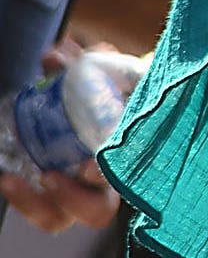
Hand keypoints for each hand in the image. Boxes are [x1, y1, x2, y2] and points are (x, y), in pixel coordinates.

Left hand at [0, 43, 123, 233]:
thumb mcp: (109, 73)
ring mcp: (72, 193)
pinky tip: (7, 176)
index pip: (126, 174)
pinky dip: (21, 197)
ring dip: (33, 205)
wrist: (91, 107)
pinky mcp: (46, 194)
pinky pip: (36, 208)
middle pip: (96, 212)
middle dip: (74, 199)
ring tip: (13, 180)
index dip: (107, 173)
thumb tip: (56, 56)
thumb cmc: (113, 92)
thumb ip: (90, 64)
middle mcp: (102, 184)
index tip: (85, 166)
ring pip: (57, 218)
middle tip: (49, 175)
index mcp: (129, 156)